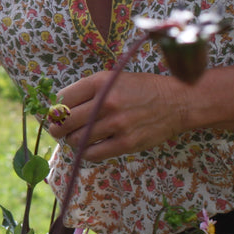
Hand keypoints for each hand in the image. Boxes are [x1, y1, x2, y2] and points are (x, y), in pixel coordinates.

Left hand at [48, 70, 188, 160]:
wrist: (178, 101)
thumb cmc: (141, 89)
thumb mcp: (113, 79)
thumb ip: (87, 91)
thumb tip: (58, 108)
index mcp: (101, 83)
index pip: (63, 99)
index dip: (56, 109)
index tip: (57, 114)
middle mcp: (107, 103)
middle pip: (65, 121)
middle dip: (56, 128)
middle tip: (57, 130)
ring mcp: (117, 124)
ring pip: (76, 139)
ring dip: (71, 141)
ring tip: (76, 137)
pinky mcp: (127, 143)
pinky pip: (92, 154)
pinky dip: (86, 152)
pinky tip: (89, 147)